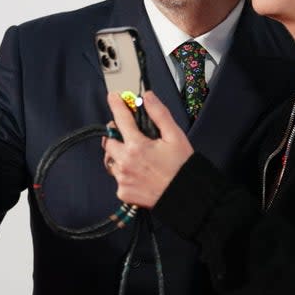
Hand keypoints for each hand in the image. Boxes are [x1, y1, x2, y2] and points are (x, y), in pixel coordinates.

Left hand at [103, 90, 192, 208]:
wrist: (185, 197)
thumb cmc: (182, 167)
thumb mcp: (175, 136)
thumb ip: (159, 114)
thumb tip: (148, 98)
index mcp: (137, 146)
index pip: (121, 119)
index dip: (116, 104)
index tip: (113, 97)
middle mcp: (125, 162)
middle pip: (110, 141)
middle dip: (117, 136)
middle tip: (130, 136)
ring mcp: (123, 179)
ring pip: (112, 161)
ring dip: (120, 156)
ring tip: (138, 158)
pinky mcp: (123, 192)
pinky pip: (118, 179)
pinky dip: (125, 174)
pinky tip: (140, 174)